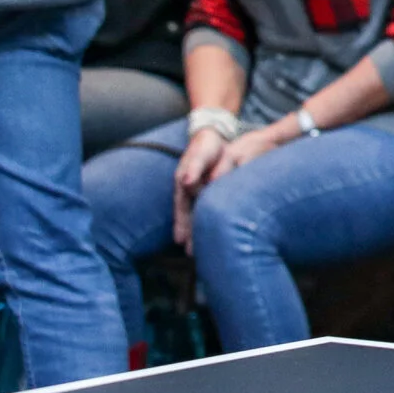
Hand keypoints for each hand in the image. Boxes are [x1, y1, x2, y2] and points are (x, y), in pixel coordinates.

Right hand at [173, 127, 228, 247]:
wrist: (213, 138)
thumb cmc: (206, 147)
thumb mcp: (201, 155)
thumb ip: (194, 168)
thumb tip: (187, 182)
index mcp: (183, 184)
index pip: (182, 208)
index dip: (182, 225)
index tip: (180, 242)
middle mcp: (187, 190)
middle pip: (187, 216)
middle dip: (188, 234)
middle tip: (191, 255)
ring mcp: (195, 192)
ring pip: (195, 215)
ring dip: (195, 231)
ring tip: (197, 251)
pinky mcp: (206, 190)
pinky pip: (204, 209)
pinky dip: (204, 221)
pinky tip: (209, 231)